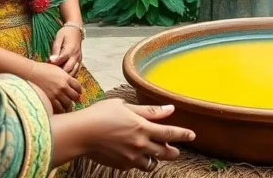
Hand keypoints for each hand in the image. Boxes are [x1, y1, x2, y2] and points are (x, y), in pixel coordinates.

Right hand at [30, 62, 81, 112]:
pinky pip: (59, 108)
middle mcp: (63, 86)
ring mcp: (56, 94)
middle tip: (74, 100)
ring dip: (68, 105)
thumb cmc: (44, 69)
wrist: (32, 72)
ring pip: (68, 104)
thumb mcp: (58, 70)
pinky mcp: (50, 100)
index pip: (78, 87)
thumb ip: (66, 77)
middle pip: (75, 96)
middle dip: (75, 98)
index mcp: (67, 78)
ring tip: (67, 106)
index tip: (78, 93)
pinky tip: (60, 109)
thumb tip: (71, 83)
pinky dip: (61, 109)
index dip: (79, 91)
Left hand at [49, 25, 83, 76]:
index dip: (53, 65)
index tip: (46, 67)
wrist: (76, 29)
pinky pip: (76, 70)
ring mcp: (79, 58)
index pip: (61, 61)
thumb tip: (51, 60)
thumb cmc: (65, 33)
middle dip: (60, 74)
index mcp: (70, 50)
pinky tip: (64, 75)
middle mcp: (76, 56)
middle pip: (68, 69)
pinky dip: (71, 74)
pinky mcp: (79, 60)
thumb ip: (55, 50)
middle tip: (51, 74)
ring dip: (66, 76)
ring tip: (57, 77)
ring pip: (74, 72)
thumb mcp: (58, 38)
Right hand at [80, 99, 195, 169]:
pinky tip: (134, 155)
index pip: (170, 133)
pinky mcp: (120, 165)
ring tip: (155, 154)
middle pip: (165, 153)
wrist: (79, 134)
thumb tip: (170, 110)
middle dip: (173, 152)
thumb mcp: (125, 106)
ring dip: (156, 159)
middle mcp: (139, 145)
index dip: (183, 134)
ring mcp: (130, 157)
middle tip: (176, 150)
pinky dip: (138, 162)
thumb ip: (149, 111)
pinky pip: (135, 166)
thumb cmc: (100, 114)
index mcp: (142, 128)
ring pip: (151, 164)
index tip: (192, 136)